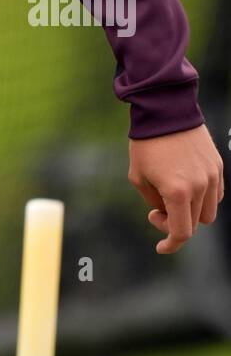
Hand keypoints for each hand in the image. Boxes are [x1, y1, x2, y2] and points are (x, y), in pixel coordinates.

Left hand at [128, 124, 223, 253]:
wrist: (164, 109)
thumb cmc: (146, 143)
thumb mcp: (138, 177)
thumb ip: (154, 203)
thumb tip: (167, 214)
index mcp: (177, 192)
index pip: (182, 232)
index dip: (171, 244)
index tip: (161, 246)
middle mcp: (199, 186)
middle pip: (195, 223)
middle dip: (175, 222)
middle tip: (157, 209)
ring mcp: (212, 176)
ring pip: (208, 211)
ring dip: (191, 211)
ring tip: (171, 194)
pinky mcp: (217, 165)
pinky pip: (215, 194)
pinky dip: (202, 198)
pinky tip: (185, 185)